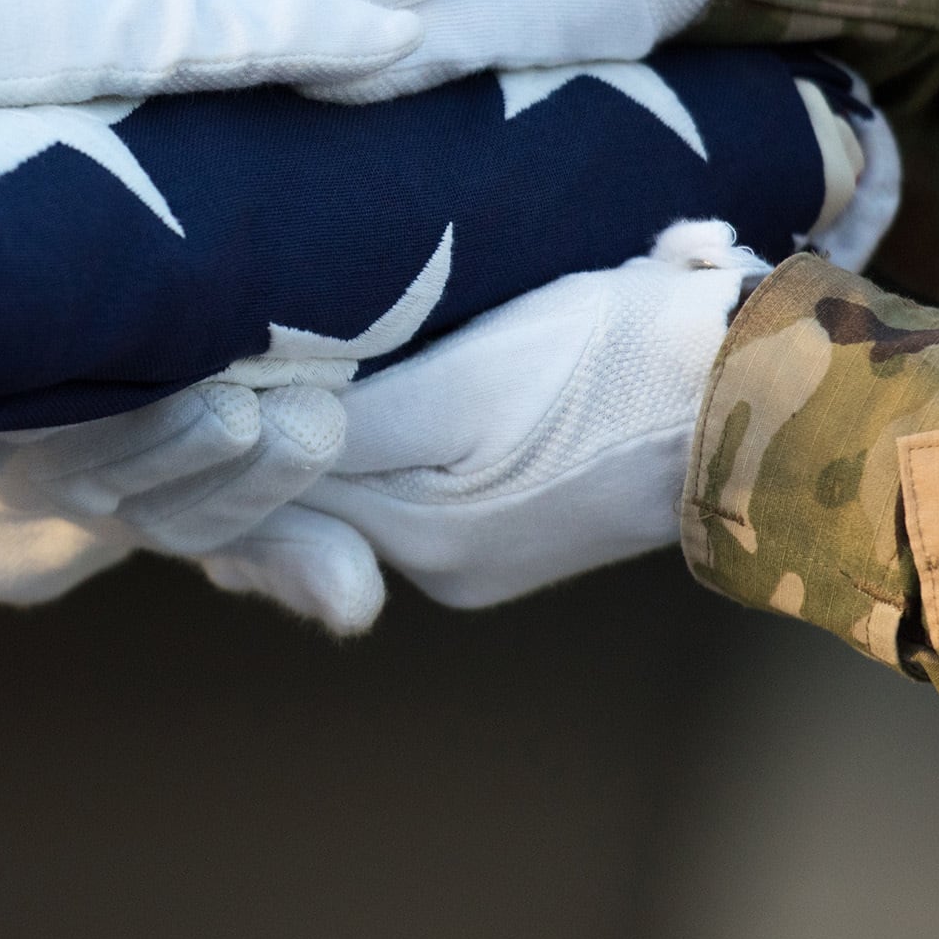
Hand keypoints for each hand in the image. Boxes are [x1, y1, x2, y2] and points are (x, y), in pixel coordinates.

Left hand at [189, 221, 769, 631]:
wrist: (763, 396)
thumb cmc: (610, 370)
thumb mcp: (456, 386)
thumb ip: (340, 426)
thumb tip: (235, 436)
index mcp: (421, 542)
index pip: (276, 496)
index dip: (221, 434)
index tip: (175, 378)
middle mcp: (446, 567)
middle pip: (317, 499)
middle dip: (260, 447)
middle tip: (196, 372)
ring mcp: (490, 550)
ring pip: (367, 487)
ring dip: (320, 441)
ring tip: (260, 376)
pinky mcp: (528, 518)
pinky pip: (418, 481)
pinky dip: (380, 444)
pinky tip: (351, 392)